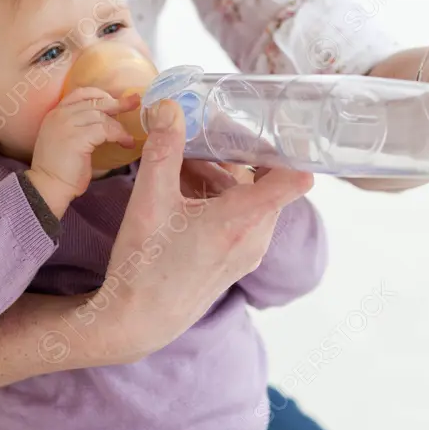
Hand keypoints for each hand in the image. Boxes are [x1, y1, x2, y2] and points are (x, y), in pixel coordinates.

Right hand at [25, 87, 138, 214]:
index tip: (115, 100)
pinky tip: (125, 143)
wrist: (47, 187)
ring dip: (119, 126)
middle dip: (117, 102)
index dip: (100, 94)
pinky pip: (105, 130)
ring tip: (128, 137)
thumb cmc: (60, 170)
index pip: (81, 93)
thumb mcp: (67, 140)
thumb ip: (80, 127)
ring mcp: (67, 124)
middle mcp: (60, 115)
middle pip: (94, 101)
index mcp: (55, 114)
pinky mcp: (77, 137)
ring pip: (101, 116)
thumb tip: (106, 122)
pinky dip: (119, 135)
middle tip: (135, 102)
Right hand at [100, 100, 312, 357]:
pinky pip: (239, 220)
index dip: (290, 148)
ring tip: (180, 170)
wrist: (136, 322)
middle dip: (232, 158)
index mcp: (241, 220)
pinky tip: (181, 198)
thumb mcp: (149, 200)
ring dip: (221, 179)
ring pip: (248, 200)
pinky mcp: (235, 263)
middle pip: (262, 182)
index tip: (276, 125)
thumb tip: (171, 107)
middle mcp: (254, 238)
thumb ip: (163, 149)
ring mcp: (247, 254)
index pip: (293, 179)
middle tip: (198, 141)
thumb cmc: (144, 265)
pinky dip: (218, 201)